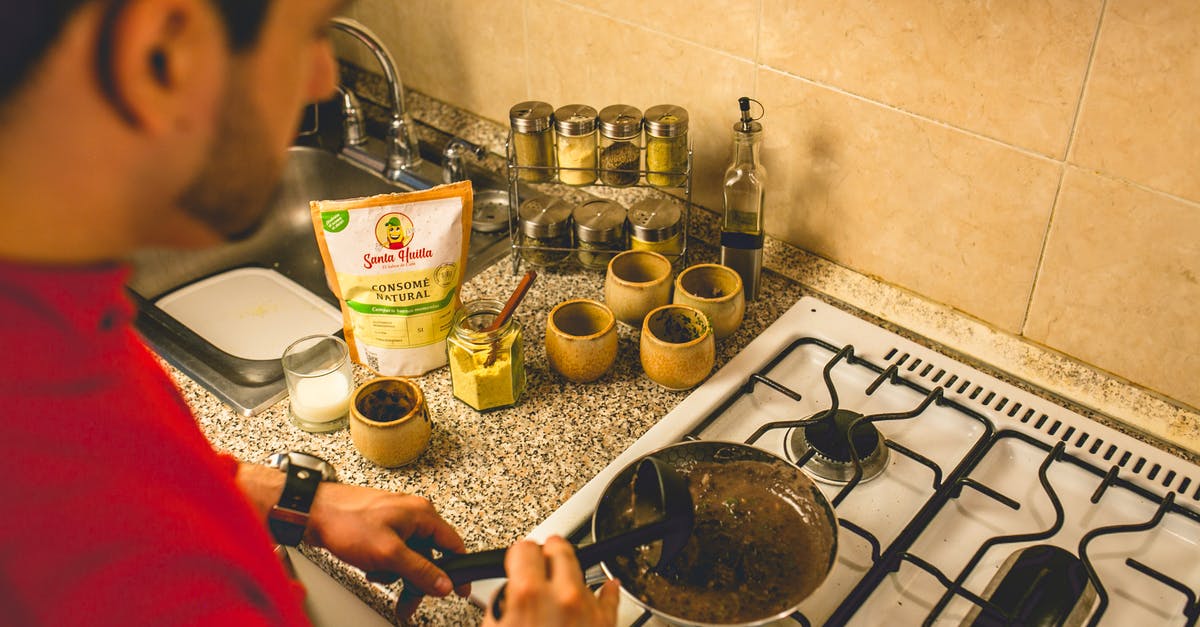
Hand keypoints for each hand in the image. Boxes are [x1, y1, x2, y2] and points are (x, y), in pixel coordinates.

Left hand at [303, 482, 469, 619]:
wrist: (313, 512)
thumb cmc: (346, 522)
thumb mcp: (389, 553)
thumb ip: (420, 570)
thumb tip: (444, 583)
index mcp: (421, 514)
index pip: (453, 545)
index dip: (457, 570)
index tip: (458, 589)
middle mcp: (412, 513)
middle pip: (429, 554)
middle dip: (417, 580)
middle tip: (408, 602)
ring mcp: (396, 519)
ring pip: (410, 555)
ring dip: (397, 572)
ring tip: (378, 576)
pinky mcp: (380, 525)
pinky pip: (394, 550)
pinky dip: (385, 564)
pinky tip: (371, 568)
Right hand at [482, 536, 619, 626]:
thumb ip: (501, 603)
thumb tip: (509, 593)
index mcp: (529, 594)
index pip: (525, 547)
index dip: (520, 554)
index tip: (520, 560)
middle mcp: (563, 596)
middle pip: (560, 547)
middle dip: (548, 554)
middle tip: (542, 567)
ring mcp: (588, 608)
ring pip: (580, 573)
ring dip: (570, 580)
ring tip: (559, 601)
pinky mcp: (606, 623)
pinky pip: (610, 595)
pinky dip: (605, 592)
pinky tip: (604, 589)